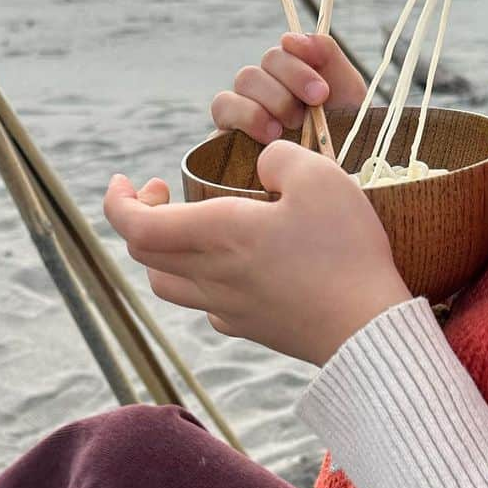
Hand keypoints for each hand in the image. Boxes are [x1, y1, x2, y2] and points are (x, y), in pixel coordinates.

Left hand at [103, 141, 411, 366]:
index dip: (118, 202)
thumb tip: (261, 165)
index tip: (127, 181)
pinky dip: (199, 280)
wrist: (369, 330)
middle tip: (163, 191)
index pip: (134, 227)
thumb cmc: (345, 251)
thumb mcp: (320, 177)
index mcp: (217, 235)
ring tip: (189, 227)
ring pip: (167, 284)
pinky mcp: (250, 329)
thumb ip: (279, 158)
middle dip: (140, 217)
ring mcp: (228, 309)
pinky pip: (205, 305)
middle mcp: (211, 276)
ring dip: (163, 252)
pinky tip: (229, 265)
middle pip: (144, 255)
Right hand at [210, 32, 366, 144]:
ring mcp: (239, 123)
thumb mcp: (347, 91)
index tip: (322, 93)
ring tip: (281, 132)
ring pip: (227, 98)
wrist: (344, 181)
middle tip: (304, 116)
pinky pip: (219, 124)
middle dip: (279, 93)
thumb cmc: (346, 136)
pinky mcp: (225, 148)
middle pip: (249, 76)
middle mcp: (259, 97)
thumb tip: (291, 37)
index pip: (277, 54)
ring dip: (256, 111)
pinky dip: (243, 124)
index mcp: (287, 79)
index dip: (295, 67)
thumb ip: (326, 54)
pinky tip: (268, 140)